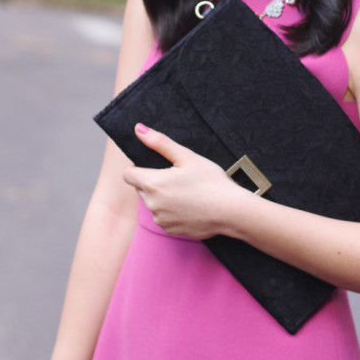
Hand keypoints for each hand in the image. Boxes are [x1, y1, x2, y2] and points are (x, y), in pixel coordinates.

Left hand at [123, 124, 244, 237]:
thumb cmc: (211, 181)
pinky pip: (164, 217)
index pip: (128, 175)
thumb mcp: (187, 156)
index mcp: (152, 183)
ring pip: (153, 204)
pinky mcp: (170, 230)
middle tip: (178, 177)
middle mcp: (152, 204)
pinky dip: (172, 212)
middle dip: (153, 182)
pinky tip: (190, 206)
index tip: (157, 166)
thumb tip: (138, 129)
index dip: (139, 168)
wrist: (231, 211)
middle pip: (141, 188)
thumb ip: (160, 142)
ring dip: (162, 198)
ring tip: (187, 192)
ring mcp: (161, 220)